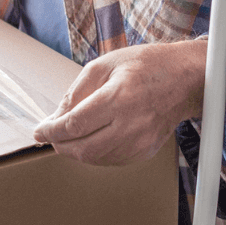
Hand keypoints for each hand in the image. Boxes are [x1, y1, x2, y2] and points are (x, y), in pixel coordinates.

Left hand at [32, 39, 206, 165]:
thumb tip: (57, 116)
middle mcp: (131, 124)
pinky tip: (90, 140)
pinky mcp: (146, 151)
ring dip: (75, 151)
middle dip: (60, 144)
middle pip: (83, 148)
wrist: (186, 79)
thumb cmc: (147, 65)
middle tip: (50, 136)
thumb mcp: (105, 64)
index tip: (39, 131)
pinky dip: (94, 153)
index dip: (51, 131)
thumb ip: (77, 91)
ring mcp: (140, 141)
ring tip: (68, 136)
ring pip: (96, 158)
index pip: (75, 125)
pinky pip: (111, 160)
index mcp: (119, 98)